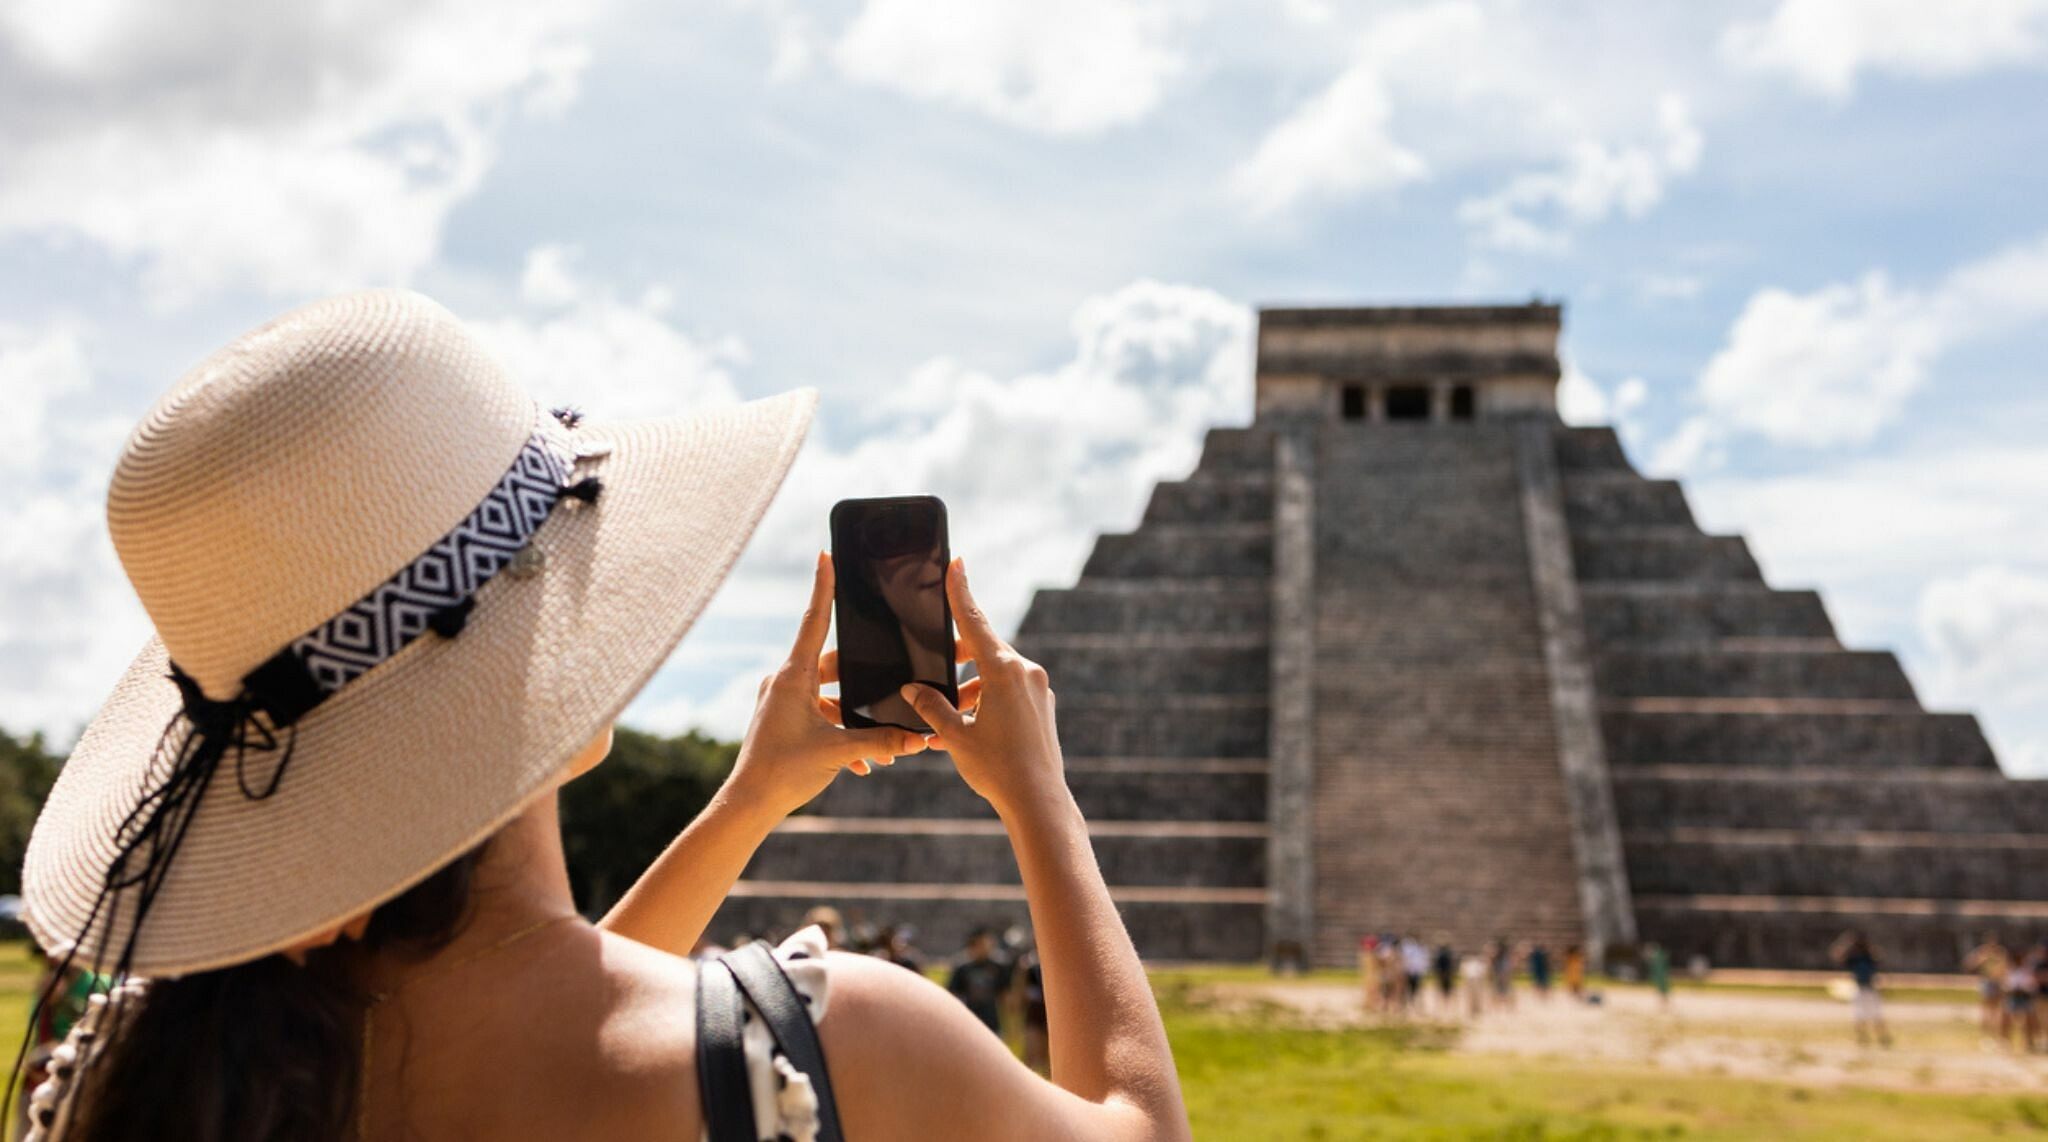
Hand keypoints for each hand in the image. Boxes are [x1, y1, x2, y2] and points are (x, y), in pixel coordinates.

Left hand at [728, 552, 926, 819]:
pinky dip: (840, 731)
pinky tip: (862, 762)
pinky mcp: (783, 721)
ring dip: (854, 715)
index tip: (825, 555)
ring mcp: (782, 702)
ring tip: (881, 744)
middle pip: (833, 664)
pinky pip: (819, 716)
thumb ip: (881, 741)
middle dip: (864, 679)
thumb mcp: (838, 752)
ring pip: (829, 696)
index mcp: (793, 677)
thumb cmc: (784, 773)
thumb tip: (920, 738)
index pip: (814, 621)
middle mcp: (785, 683)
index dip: (823, 587)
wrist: (748, 805)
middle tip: (890, 681)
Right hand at [899, 559, 1068, 820]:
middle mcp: (1026, 672)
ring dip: (970, 688)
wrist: (1038, 802)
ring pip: (995, 674)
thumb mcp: (954, 736)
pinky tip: (967, 727)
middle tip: (931, 672)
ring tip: (945, 718)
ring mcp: (1038, 689)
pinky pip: (1009, 691)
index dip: (960, 591)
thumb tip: (911, 689)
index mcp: (1004, 671)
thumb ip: (931, 706)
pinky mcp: (1043, 706)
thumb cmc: (996, 768)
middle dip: (956, 659)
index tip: (957, 563)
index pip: (974, 621)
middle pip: (984, 650)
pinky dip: (986, 700)